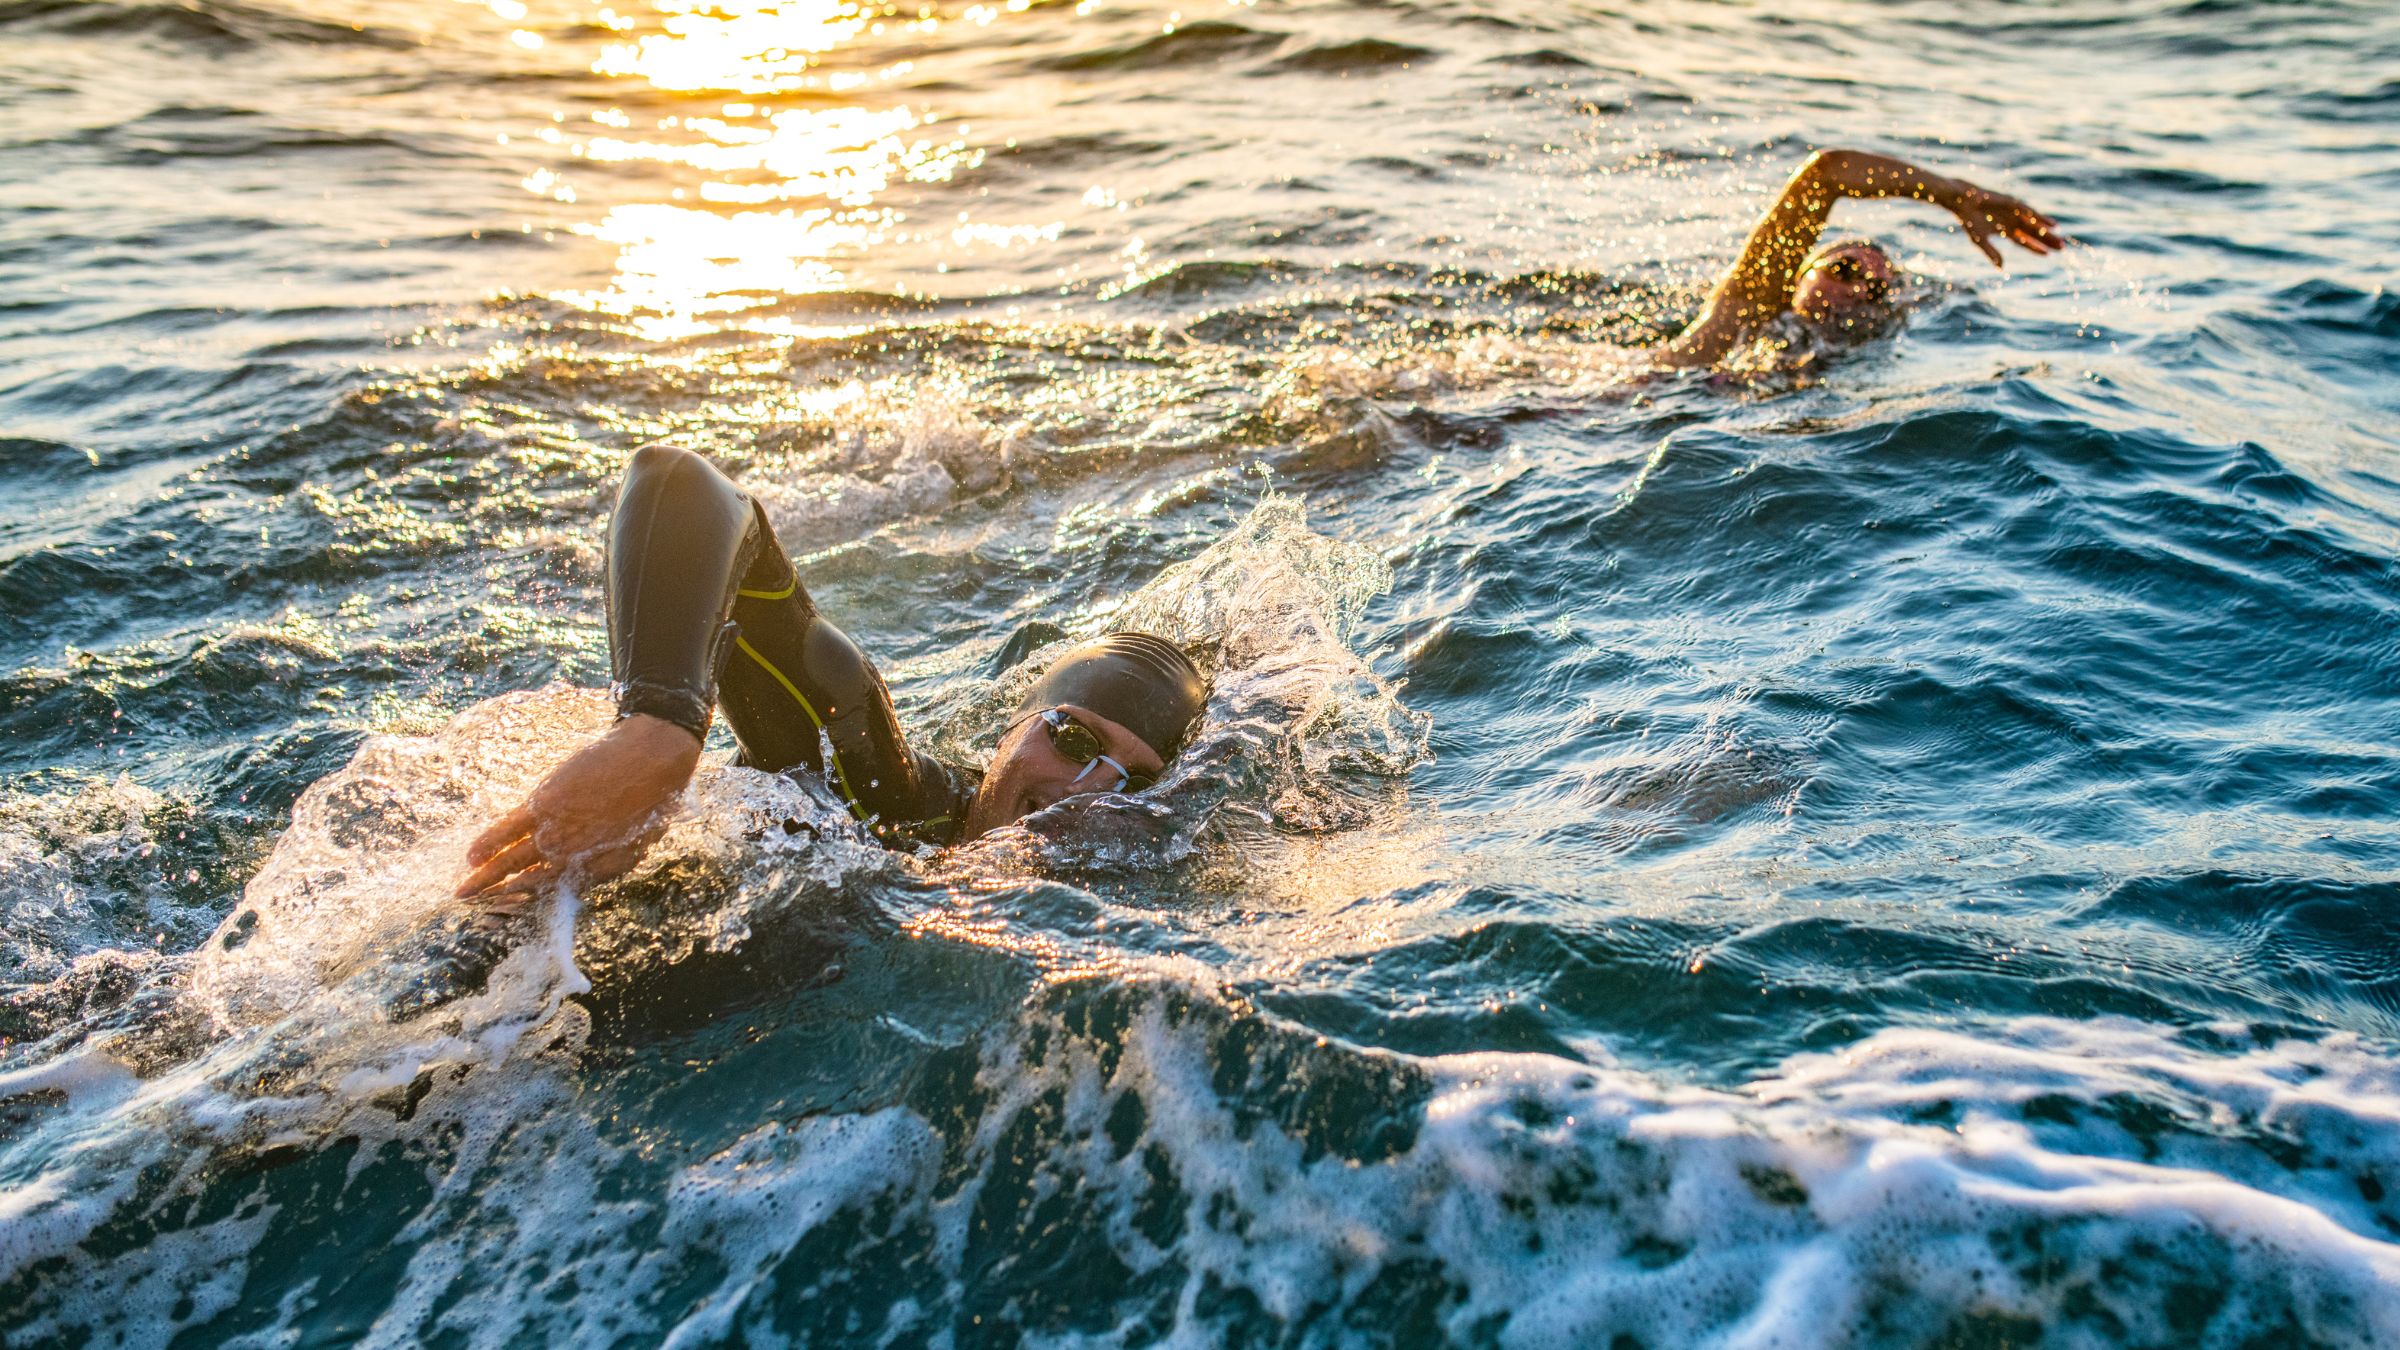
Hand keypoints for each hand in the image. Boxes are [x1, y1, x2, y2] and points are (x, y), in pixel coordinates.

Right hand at [455, 713, 702, 903]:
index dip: (530, 902)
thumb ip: (608, 867)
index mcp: (592, 868)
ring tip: (463, 892)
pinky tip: (472, 856)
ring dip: (485, 877)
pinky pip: (507, 827)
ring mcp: (553, 828)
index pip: (554, 892)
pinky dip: (488, 842)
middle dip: (500, 896)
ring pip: (511, 858)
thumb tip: (583, 882)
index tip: (510, 912)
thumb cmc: (653, 802)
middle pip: (527, 881)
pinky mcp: (543, 803)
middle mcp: (569, 854)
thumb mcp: (638, 846)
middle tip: (476, 910)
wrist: (651, 760)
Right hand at [1938, 179, 2066, 267]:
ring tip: (2060, 236)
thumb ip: (1992, 253)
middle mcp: (2014, 222)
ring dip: (2047, 229)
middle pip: (2034, 233)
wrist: (1964, 202)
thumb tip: (2001, 267)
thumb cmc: (1969, 221)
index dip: (2036, 248)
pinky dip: (2040, 218)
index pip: (2025, 242)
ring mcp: (2015, 213)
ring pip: (2035, 223)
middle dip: (2047, 240)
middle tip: (2062, 248)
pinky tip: (2051, 224)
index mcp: (2006, 231)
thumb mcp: (1980, 240)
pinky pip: (2030, 212)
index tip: (2048, 254)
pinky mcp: (2014, 204)